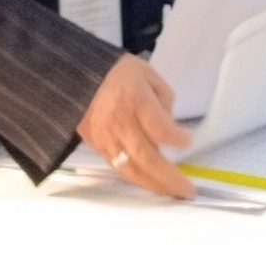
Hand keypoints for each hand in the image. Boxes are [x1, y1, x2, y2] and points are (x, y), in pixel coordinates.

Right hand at [78, 53, 196, 199]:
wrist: (77, 77)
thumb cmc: (119, 73)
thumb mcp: (149, 75)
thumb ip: (164, 101)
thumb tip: (170, 128)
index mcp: (133, 98)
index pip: (158, 127)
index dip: (176, 139)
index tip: (188, 141)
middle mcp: (118, 121)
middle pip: (145, 156)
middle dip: (169, 177)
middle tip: (188, 190)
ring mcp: (104, 138)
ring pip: (130, 169)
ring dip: (154, 185)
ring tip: (174, 193)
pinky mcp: (96, 147)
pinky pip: (118, 168)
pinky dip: (138, 179)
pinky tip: (153, 184)